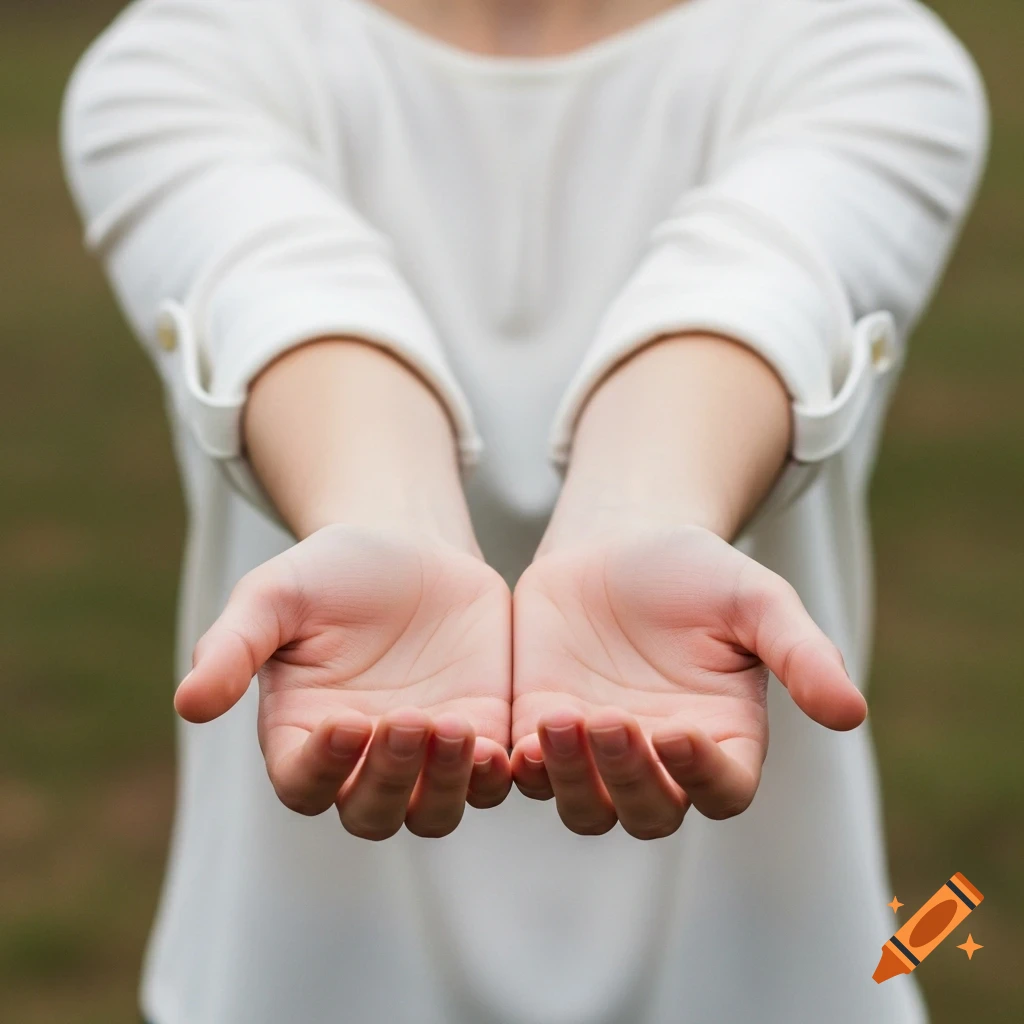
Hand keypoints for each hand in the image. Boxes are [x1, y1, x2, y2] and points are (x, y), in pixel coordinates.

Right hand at [175, 524, 511, 838]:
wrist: (411, 547)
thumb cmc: (331, 572)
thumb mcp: (275, 595)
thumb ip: (233, 645)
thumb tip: (188, 705)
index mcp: (305, 736)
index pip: (304, 784)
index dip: (323, 767)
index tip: (347, 720)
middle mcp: (364, 762)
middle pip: (372, 813)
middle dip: (390, 778)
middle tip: (409, 719)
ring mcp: (427, 757)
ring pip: (434, 810)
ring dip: (447, 783)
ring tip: (458, 726)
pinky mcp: (482, 736)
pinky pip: (492, 780)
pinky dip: (497, 775)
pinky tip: (506, 744)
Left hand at [511, 526, 866, 838]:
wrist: (615, 543)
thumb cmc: (695, 570)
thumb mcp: (755, 599)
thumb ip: (801, 652)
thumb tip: (852, 713)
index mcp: (721, 740)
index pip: (721, 790)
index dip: (702, 775)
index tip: (679, 731)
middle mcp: (659, 762)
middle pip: (649, 812)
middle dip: (630, 777)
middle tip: (610, 720)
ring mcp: (596, 754)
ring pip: (584, 807)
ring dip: (573, 778)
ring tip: (561, 719)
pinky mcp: (540, 732)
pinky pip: (530, 775)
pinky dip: (523, 770)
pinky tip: (514, 742)